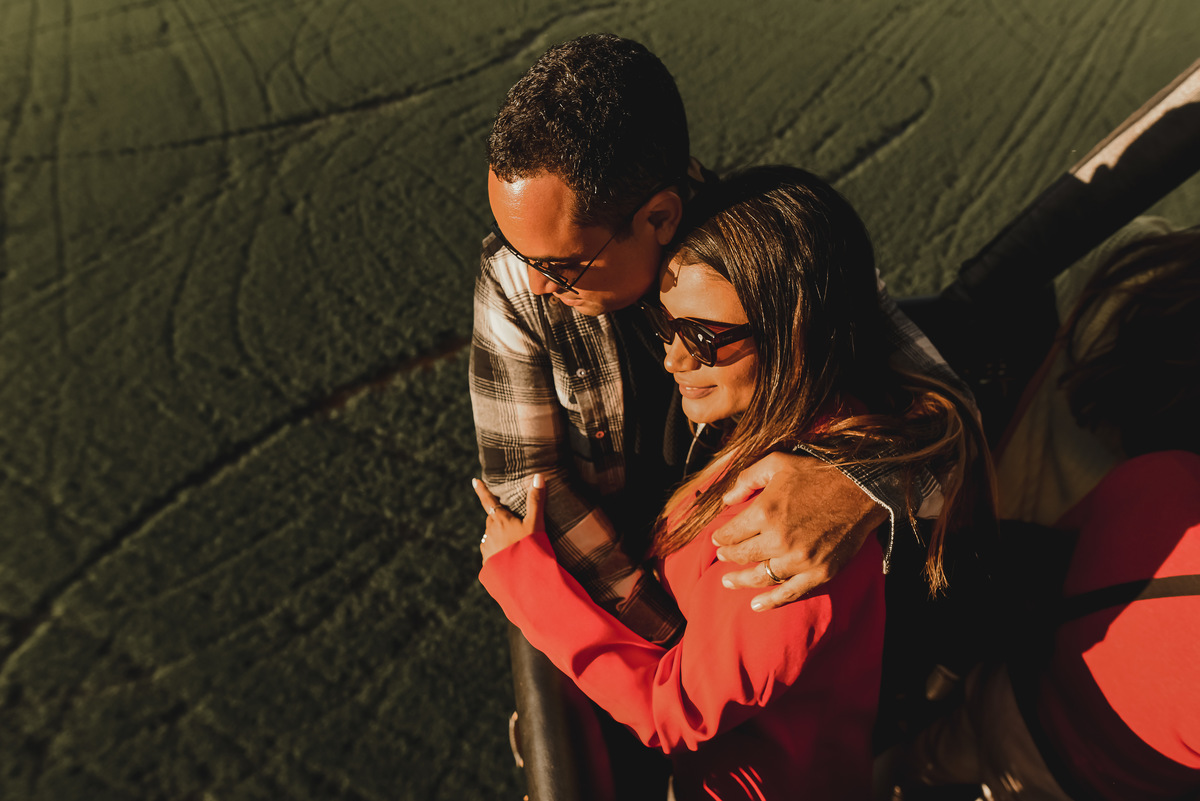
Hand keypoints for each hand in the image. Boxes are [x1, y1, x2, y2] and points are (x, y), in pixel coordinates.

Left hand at [472, 474, 545, 562]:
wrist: (523, 578)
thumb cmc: (530, 547)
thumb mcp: (536, 523)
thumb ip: (536, 500)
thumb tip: (539, 476)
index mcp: (500, 520)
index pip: (488, 501)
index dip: (482, 490)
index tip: (474, 481)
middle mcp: (490, 532)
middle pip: (492, 519)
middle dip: (499, 518)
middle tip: (512, 523)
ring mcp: (487, 548)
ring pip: (490, 536)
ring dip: (498, 536)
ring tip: (513, 544)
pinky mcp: (487, 562)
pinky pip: (490, 552)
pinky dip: (497, 551)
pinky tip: (508, 556)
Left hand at [712, 453, 887, 610]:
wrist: (861, 490)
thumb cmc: (817, 474)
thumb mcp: (777, 463)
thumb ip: (747, 479)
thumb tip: (726, 500)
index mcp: (765, 512)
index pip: (731, 533)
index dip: (721, 538)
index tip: (718, 539)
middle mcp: (779, 539)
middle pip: (743, 555)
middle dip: (728, 557)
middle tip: (722, 557)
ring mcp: (800, 559)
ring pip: (761, 576)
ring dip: (742, 580)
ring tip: (729, 581)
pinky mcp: (819, 572)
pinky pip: (789, 593)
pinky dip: (771, 602)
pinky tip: (756, 605)